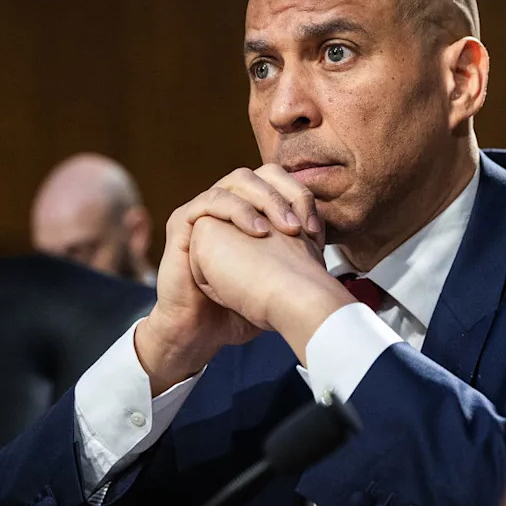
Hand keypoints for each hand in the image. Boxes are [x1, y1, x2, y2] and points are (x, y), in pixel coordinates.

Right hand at [135, 166, 325, 392]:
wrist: (204, 331)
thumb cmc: (241, 307)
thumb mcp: (277, 277)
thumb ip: (296, 254)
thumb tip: (322, 242)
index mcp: (249, 211)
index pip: (279, 182)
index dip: (301, 197)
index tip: (316, 232)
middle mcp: (227, 205)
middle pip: (261, 174)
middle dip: (286, 195)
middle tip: (300, 227)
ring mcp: (204, 211)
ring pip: (237, 180)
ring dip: (266, 200)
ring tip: (284, 229)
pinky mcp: (182, 222)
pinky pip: (209, 201)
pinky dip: (237, 211)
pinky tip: (257, 232)